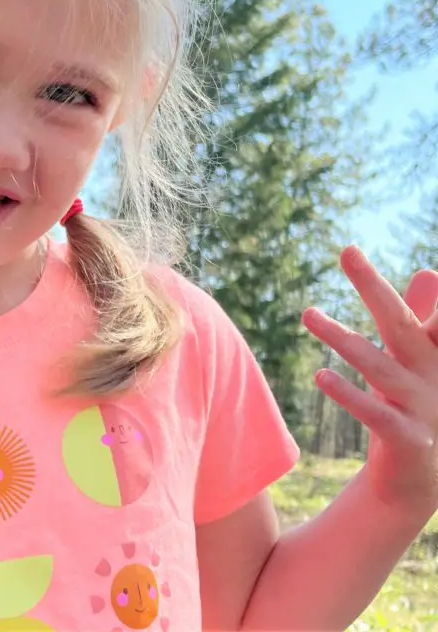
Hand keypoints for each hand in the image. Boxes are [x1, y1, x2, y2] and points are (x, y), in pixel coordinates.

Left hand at [303, 246, 437, 513]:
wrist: (422, 479)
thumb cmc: (417, 408)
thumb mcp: (418, 363)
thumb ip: (420, 320)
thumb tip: (428, 272)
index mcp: (435, 354)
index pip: (430, 314)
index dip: (429, 292)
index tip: (413, 261)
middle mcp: (433, 375)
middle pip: (402, 325)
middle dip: (374, 287)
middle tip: (346, 251)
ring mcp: (424, 408)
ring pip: (379, 367)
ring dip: (342, 338)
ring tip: (307, 314)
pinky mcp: (408, 440)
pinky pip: (376, 413)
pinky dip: (349, 394)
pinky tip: (321, 375)